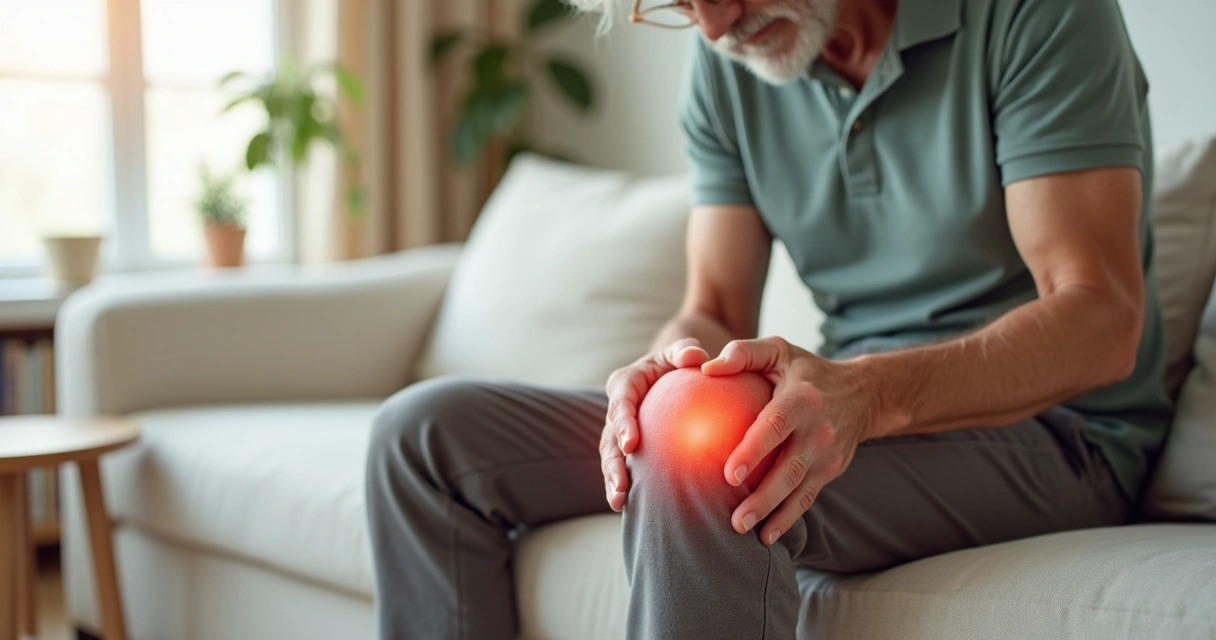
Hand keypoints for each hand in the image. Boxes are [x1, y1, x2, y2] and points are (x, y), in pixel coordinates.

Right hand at [601, 338, 710, 510]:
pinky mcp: (627, 447)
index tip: (631, 444)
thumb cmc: (681, 361)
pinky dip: (623, 485)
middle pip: (609, 436)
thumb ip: (685, 351)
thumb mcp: (682, 351)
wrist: (675, 375)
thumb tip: (695, 358)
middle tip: (621, 483)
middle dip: (612, 461)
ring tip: (619, 502)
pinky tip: (628, 508)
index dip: (623, 422)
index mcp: (626, 382)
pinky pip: (623, 467)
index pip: (621, 402)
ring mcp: (619, 430)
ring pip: (610, 456)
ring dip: (612, 479)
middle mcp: (617, 408)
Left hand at [701, 337, 879, 545]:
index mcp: (802, 399)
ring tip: (743, 530)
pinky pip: (808, 498)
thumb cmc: (807, 371)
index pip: (776, 426)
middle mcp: (818, 430)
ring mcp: (827, 454)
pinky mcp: (831, 470)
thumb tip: (705, 368)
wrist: (865, 394)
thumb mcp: (780, 350)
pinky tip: (766, 536)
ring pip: (798, 489)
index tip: (728, 473)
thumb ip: (744, 353)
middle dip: (763, 497)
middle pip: (789, 468)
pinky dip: (788, 519)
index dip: (753, 450)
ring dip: (772, 514)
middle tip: (734, 518)